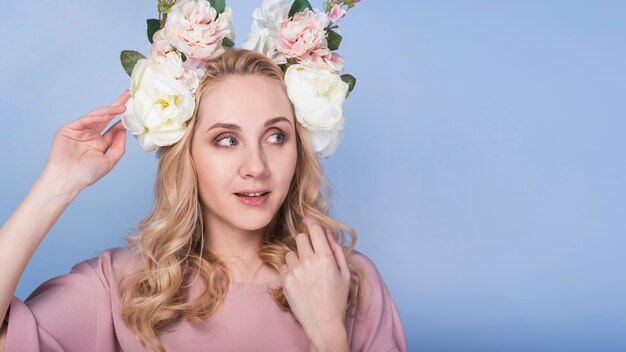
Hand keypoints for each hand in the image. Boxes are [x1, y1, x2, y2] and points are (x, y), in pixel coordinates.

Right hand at [42, 90, 130, 193]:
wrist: (68, 180)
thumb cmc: (87, 174)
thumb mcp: (110, 160)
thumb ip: (118, 145)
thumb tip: (124, 129)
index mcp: (99, 143)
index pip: (113, 128)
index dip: (123, 119)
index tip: (134, 110)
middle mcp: (90, 135)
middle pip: (106, 117)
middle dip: (117, 106)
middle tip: (127, 95)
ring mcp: (79, 131)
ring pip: (96, 116)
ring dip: (109, 110)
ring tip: (122, 106)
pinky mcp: (68, 129)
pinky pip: (84, 120)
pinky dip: (95, 117)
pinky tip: (107, 115)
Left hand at [279, 216, 350, 350]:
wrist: (323, 323)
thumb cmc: (337, 299)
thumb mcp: (345, 273)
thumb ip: (336, 250)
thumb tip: (327, 232)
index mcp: (326, 258)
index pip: (314, 230)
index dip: (310, 222)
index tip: (307, 219)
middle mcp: (309, 261)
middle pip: (300, 238)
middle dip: (305, 242)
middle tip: (311, 255)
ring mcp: (295, 271)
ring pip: (291, 252)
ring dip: (297, 258)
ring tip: (306, 273)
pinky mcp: (285, 281)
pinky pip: (284, 266)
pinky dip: (290, 270)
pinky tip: (300, 282)